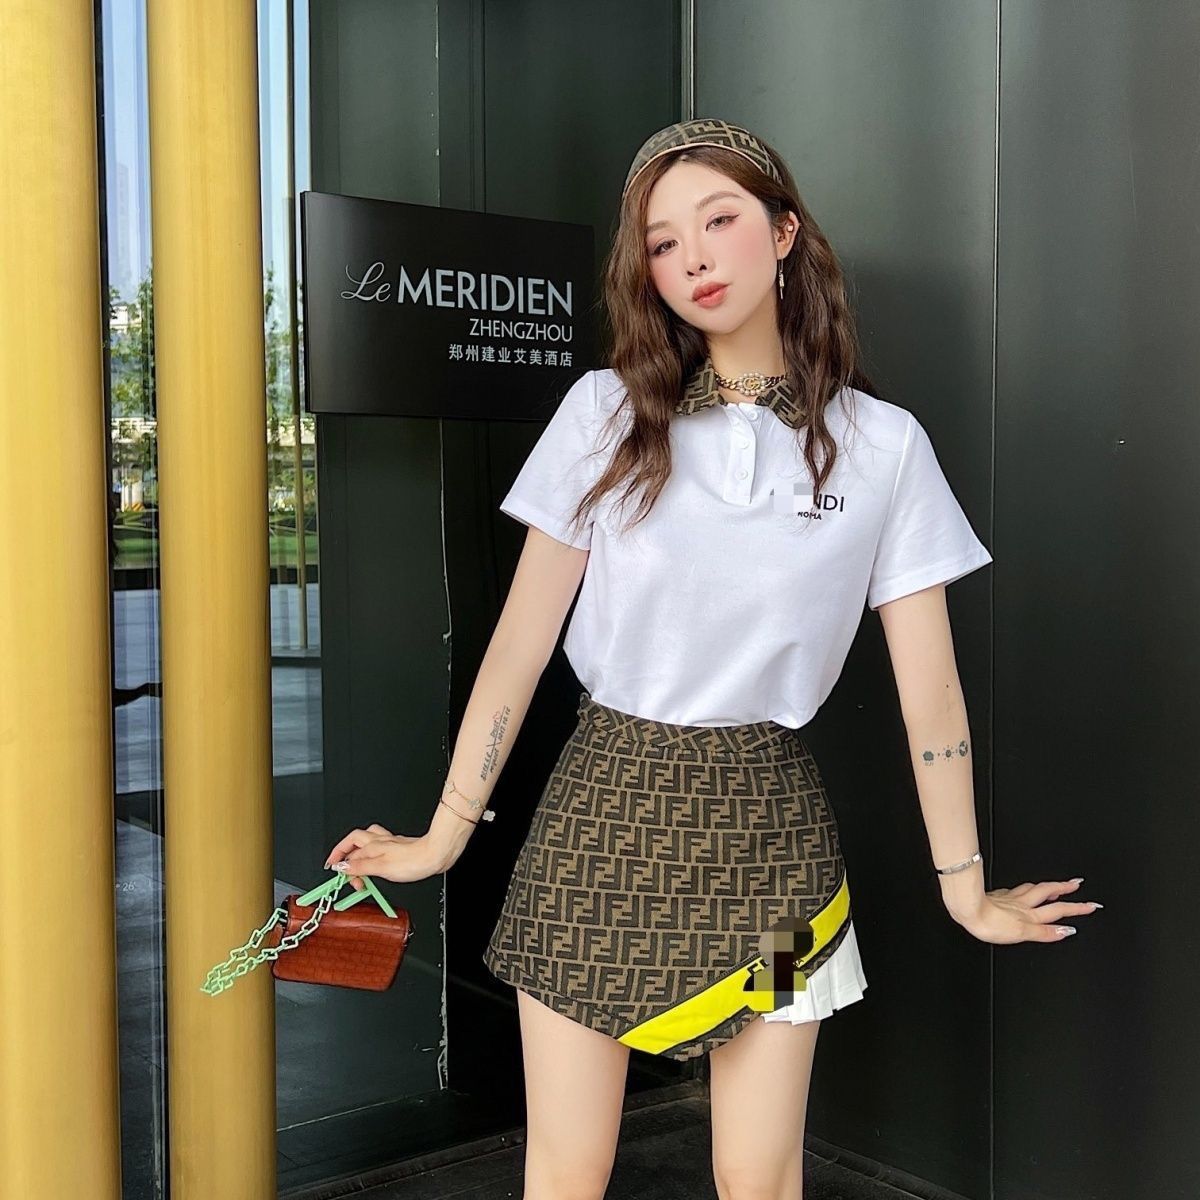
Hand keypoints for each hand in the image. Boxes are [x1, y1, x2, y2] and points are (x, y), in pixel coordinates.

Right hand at [323, 823, 443, 890]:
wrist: (435, 855)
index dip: (336, 856)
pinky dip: (373, 854)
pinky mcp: (399, 849)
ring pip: (368, 841)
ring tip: (355, 865)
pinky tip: (376, 862)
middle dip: (346, 854)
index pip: (347, 848)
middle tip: (345, 874)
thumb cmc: (414, 860)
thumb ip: (360, 866)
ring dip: (358, 851)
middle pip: (355, 842)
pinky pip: (380, 847)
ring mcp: (390, 844)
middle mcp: (380, 841)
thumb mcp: (380, 867)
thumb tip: (342, 866)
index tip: (330, 867)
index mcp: (372, 845)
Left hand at [952, 878, 1100, 943]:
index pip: (1058, 910)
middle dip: (1066, 890)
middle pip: (1048, 894)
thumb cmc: (989, 923)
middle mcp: (1022, 904)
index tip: (1091, 905)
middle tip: (1078, 885)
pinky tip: (1023, 889)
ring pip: (1034, 889)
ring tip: (1057, 884)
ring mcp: (1010, 898)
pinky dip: (1026, 889)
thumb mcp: (1022, 933)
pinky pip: (1017, 890)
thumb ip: (1044, 932)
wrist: (968, 910)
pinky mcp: (998, 895)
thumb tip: (1066, 931)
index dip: (1076, 908)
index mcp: (1029, 914)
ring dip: (1048, 886)